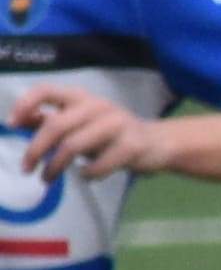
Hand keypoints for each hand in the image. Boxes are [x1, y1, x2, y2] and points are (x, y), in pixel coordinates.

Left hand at [3, 84, 178, 181]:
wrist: (158, 143)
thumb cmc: (109, 134)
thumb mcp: (78, 123)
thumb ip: (49, 120)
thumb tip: (17, 120)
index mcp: (81, 98)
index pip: (46, 90)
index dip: (26, 105)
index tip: (12, 124)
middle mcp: (98, 106)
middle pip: (55, 126)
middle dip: (35, 151)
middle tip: (27, 169)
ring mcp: (118, 124)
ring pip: (73, 146)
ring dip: (54, 167)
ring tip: (47, 179)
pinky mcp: (132, 145)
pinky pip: (98, 165)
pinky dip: (86, 174)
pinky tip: (86, 175)